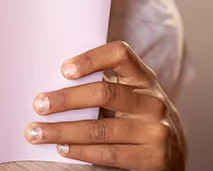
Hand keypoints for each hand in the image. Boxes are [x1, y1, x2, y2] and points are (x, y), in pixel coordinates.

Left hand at [25, 41, 185, 170]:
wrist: (174, 153)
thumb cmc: (138, 116)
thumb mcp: (130, 94)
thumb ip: (105, 84)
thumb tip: (53, 83)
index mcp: (144, 78)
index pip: (120, 54)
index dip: (91, 59)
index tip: (63, 70)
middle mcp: (152, 101)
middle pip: (104, 93)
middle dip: (66, 99)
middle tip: (39, 104)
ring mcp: (155, 131)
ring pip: (100, 129)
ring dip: (63, 131)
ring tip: (38, 132)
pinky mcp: (152, 158)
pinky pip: (108, 153)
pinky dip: (80, 151)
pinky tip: (63, 148)